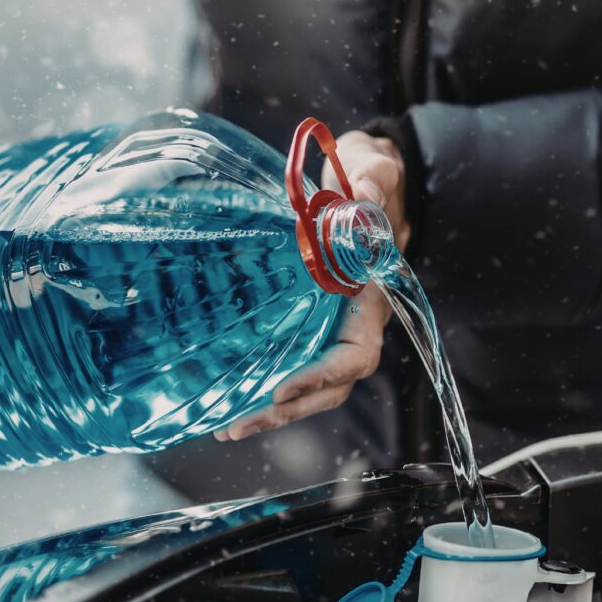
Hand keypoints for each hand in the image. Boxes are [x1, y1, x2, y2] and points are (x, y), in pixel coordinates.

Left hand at [217, 131, 408, 440]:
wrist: (362, 192)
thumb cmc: (370, 188)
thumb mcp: (375, 177)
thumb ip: (373, 185)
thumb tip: (363, 192)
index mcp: (372, 303)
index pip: (356, 355)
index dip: (323, 377)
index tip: (282, 386)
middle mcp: (352, 325)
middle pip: (328, 387)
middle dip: (287, 409)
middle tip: (238, 423)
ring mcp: (328, 330)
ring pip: (308, 386)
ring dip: (270, 409)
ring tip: (226, 425)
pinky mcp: (304, 326)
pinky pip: (288, 364)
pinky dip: (262, 386)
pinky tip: (227, 398)